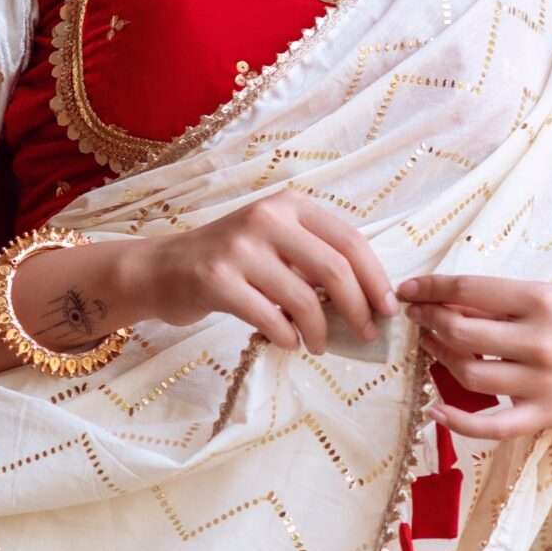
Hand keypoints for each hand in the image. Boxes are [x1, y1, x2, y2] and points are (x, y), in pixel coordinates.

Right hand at [121, 188, 398, 354]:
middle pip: (335, 269)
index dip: (376, 279)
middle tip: (365, 334)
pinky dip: (287, 337)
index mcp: (290, 205)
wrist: (162, 268)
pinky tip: (288, 342)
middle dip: (358, 309)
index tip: (388, 309)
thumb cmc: (230, 260)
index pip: (350, 241)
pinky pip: (270, 318)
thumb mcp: (275, 242)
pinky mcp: (217, 280)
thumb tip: (369, 298)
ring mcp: (240, 248)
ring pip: (305, 299)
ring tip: (319, 345)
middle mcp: (266, 218)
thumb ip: (315, 257)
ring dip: (320, 332)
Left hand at [395, 273, 551, 440]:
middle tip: (417, 316)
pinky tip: (436, 410)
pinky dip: (458, 422)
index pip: (471, 290)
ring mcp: (541, 383)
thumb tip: (449, 300)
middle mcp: (540, 341)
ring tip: (430, 345)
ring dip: (438, 357)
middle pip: (462, 331)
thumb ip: (507, 301)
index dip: (431, 288)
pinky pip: (491, 425)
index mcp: (543, 301)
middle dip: (428, 320)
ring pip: (468, 372)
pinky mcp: (544, 417)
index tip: (409, 288)